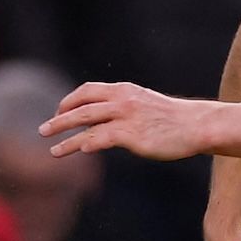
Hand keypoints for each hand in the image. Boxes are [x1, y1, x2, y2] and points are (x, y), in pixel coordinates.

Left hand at [41, 82, 211, 160]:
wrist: (197, 125)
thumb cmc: (174, 120)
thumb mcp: (145, 106)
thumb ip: (125, 110)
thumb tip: (109, 123)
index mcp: (124, 90)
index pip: (87, 91)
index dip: (69, 102)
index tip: (59, 113)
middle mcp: (121, 100)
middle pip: (80, 106)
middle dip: (59, 119)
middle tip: (43, 130)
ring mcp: (126, 116)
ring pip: (85, 122)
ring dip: (64, 135)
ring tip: (51, 148)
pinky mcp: (132, 135)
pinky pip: (101, 138)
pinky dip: (86, 143)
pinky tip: (78, 150)